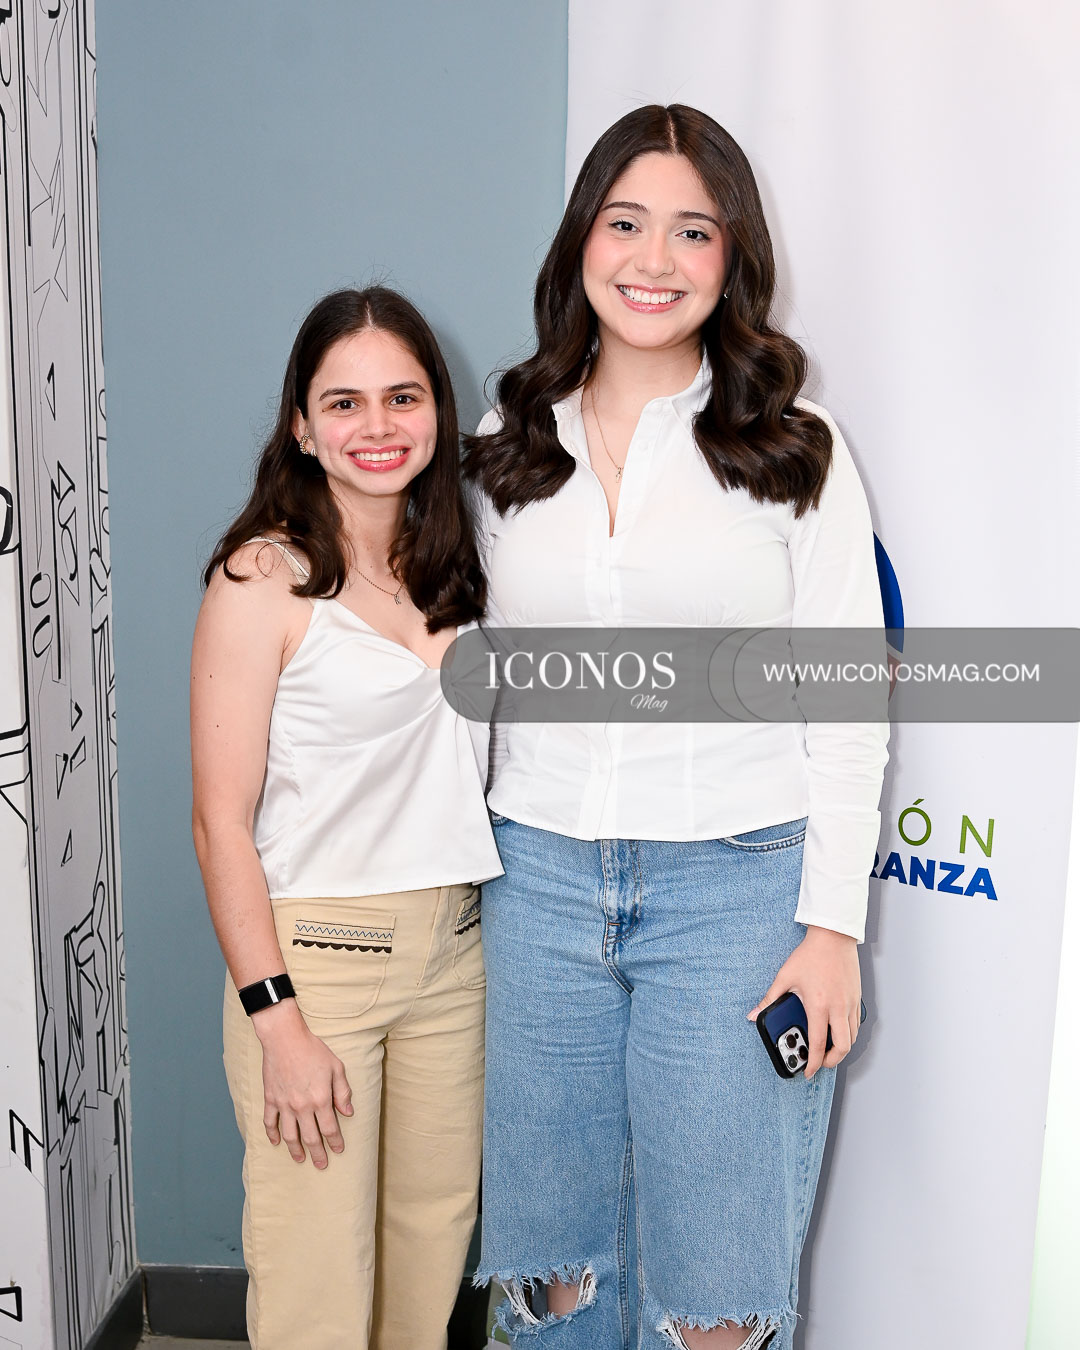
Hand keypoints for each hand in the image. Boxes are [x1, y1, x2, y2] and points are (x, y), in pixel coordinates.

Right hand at [252, 999, 353, 1166]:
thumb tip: (348, 1112)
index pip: (329, 1128)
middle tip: (321, 1165)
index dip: (335, 1142)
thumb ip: (342, 1092)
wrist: (284, 1038)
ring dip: (295, 1150)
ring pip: (290, 1135)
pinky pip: (270, 1122)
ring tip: (300, 1160)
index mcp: (320, 1099)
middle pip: (310, 1137)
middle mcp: (302, 1106)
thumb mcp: (336, 1067)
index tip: (339, 1150)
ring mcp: (284, 1104)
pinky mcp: (270, 1099)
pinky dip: (272, 1134)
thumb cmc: (313, 1050)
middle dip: (317, 1154)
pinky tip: (276, 1142)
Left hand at [747, 926, 861, 1077]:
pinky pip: (856, 1024)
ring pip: (852, 1037)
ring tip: (827, 1049)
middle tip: (819, 1062)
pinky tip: (837, 1031)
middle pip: (842, 1047)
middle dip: (831, 1060)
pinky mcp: (856, 998)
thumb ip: (770, 999)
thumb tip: (753, 1014)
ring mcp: (849, 1003)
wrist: (833, 937)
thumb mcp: (785, 977)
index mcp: (819, 1005)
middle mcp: (837, 1008)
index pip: (817, 1043)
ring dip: (841, 1048)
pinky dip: (848, 1033)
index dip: (813, 1062)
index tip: (808, 1071)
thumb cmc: (810, 955)